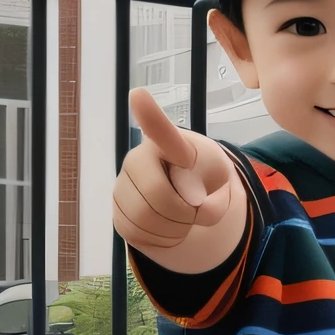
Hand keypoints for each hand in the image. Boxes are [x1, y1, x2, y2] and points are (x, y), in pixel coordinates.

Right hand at [112, 87, 237, 256]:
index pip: (159, 129)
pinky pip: (141, 236)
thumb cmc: (200, 174)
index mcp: (165, 143)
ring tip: (183, 217)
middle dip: (184, 212)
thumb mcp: (215, 171)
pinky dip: (164, 239)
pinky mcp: (119, 214)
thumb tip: (190, 196)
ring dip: (176, 228)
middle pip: (156, 196)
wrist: (185, 198)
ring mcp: (122, 187)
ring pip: (147, 220)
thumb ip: (207, 178)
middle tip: (195, 208)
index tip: (138, 95)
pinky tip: (169, 226)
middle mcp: (136, 160)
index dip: (149, 114)